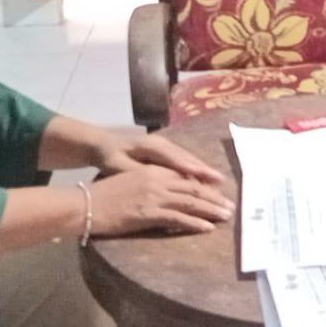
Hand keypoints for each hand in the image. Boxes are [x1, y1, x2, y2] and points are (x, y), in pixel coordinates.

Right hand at [87, 164, 234, 237]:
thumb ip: (149, 184)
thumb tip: (168, 195)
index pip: (184, 177)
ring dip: (210, 210)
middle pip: (191, 188)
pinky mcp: (148, 213)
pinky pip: (177, 219)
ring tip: (226, 216)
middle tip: (230, 205)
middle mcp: (155, 180)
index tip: (218, 191)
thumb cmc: (103, 196)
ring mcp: (153, 196)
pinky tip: (207, 227)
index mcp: (151, 171)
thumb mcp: (129, 182)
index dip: (203, 185)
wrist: (84, 205)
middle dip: (213, 197)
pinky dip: (195, 223)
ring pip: (189, 202)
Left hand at [97, 131, 224, 185]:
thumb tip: (159, 182)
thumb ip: (140, 174)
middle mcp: (162, 143)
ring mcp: (165, 144)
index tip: (209, 179)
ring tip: (219, 182)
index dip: (194, 170)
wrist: (103, 145)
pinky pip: (185, 159)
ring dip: (204, 170)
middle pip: (188, 158)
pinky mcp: (166, 149)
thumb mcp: (120, 168)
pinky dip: (196, 168)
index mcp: (151, 147)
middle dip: (206, 171)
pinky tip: (205, 177)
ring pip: (189, 158)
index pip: (177, 159)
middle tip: (222, 183)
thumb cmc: (110, 159)